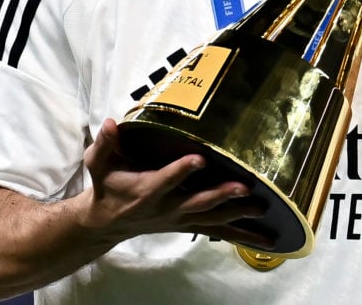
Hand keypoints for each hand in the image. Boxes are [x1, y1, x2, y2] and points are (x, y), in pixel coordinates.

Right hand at [80, 119, 272, 247]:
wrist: (107, 223)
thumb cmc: (107, 186)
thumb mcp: (98, 164)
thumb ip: (105, 144)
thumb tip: (111, 123)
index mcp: (147, 190)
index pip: (166, 179)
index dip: (182, 170)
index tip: (200, 158)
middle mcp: (167, 207)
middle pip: (198, 202)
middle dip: (221, 196)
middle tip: (244, 188)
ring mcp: (180, 218)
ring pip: (212, 219)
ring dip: (237, 214)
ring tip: (261, 209)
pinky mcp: (188, 224)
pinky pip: (216, 231)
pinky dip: (239, 233)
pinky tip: (262, 238)